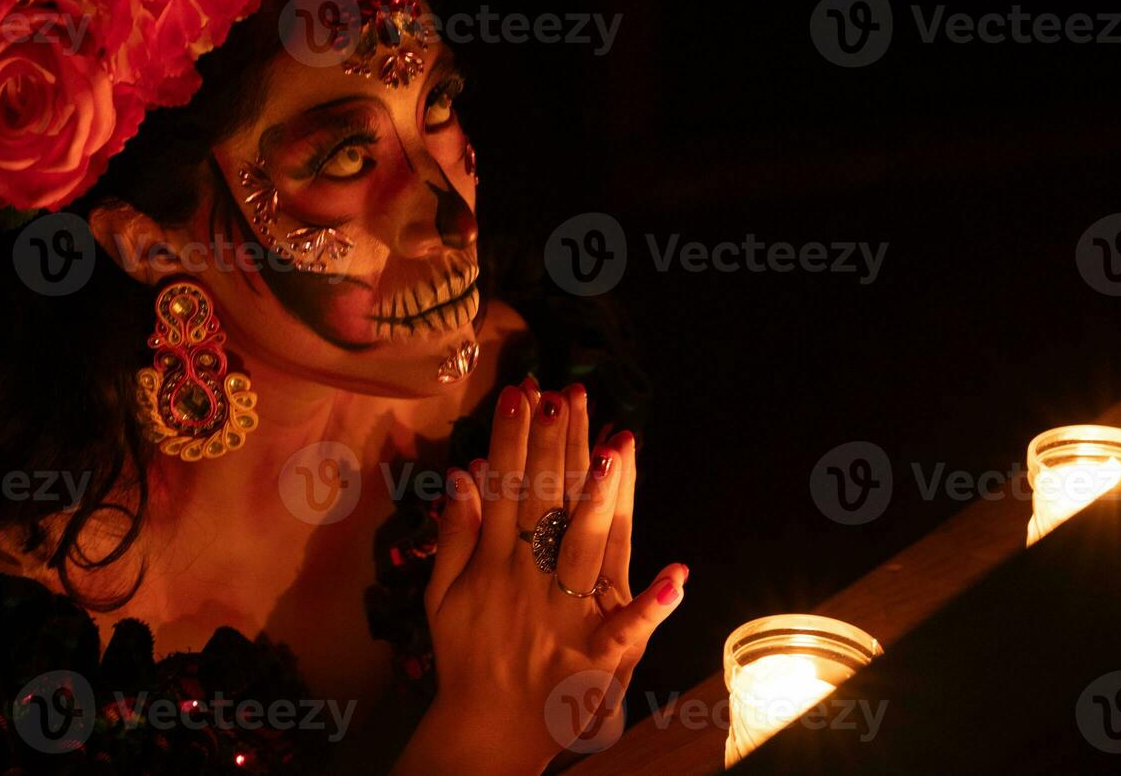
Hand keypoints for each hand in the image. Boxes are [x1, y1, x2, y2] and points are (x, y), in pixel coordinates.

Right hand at [395, 379, 686, 772]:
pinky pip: (628, 628)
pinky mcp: (599, 655)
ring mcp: (567, 616)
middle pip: (548, 503)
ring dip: (601, 500)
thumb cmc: (468, 655)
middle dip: (557, 446)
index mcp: (496, 564)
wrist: (486, 728)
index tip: (522, 392)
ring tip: (614, 448)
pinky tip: (678, 574)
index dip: (516, 438)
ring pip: (586, 547)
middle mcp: (532, 581)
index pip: (510, 488)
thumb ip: (455, 535)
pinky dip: (652, 605)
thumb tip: (465, 474)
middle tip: (565, 395)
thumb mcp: (443, 596)